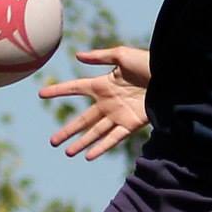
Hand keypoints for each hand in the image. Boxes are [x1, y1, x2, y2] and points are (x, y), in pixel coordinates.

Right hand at [39, 45, 150, 159]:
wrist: (170, 77)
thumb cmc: (148, 63)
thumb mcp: (121, 55)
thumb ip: (99, 57)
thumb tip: (77, 57)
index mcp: (103, 84)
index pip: (75, 88)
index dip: (59, 90)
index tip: (41, 94)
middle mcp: (108, 102)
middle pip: (83, 119)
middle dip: (68, 131)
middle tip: (52, 142)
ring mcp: (118, 114)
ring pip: (95, 132)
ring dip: (82, 143)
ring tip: (67, 153)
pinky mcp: (131, 124)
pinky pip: (113, 138)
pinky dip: (100, 147)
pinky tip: (88, 156)